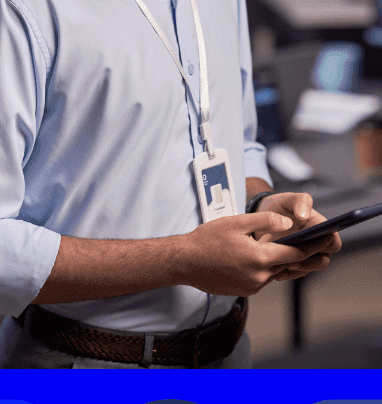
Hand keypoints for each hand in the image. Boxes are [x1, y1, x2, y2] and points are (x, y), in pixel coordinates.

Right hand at [178, 211, 317, 295]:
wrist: (184, 262)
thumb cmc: (206, 240)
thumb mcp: (235, 222)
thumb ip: (264, 221)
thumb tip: (287, 223)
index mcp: (260, 257)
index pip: (296, 252)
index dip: (314, 245)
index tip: (328, 239)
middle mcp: (260, 276)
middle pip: (290, 265)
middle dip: (307, 256)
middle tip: (322, 249)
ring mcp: (253, 286)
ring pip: (276, 272)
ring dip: (285, 262)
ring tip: (293, 252)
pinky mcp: (245, 290)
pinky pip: (263, 278)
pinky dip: (268, 269)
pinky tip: (264, 260)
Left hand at [252, 191, 341, 281]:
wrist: (260, 217)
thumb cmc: (279, 206)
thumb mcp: (288, 199)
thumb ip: (300, 201)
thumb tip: (304, 215)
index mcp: (321, 229)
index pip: (333, 242)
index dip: (327, 245)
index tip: (310, 244)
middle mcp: (316, 244)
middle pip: (322, 261)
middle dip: (308, 262)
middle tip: (292, 259)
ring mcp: (305, 255)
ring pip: (308, 269)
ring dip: (296, 269)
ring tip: (280, 265)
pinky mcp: (293, 263)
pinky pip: (294, 273)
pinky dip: (285, 273)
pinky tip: (274, 272)